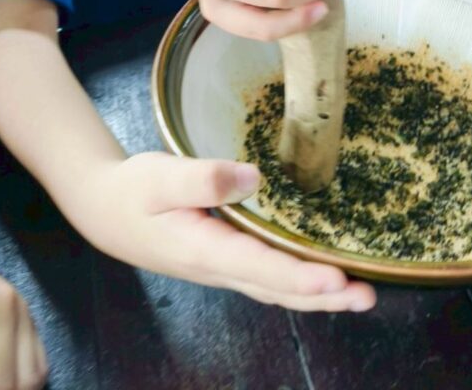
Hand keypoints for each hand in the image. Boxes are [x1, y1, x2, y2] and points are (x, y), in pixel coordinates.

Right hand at [81, 152, 375, 311]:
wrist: (104, 210)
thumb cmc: (134, 190)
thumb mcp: (160, 175)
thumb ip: (203, 177)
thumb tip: (255, 177)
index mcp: (204, 248)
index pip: (260, 267)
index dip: (299, 275)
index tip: (336, 279)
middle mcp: (218, 267)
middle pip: (278, 289)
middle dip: (324, 296)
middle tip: (367, 294)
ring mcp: (223, 268)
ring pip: (276, 290)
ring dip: (318, 295)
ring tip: (359, 293)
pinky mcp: (226, 260)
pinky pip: (269, 279)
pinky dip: (299, 284)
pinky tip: (322, 278)